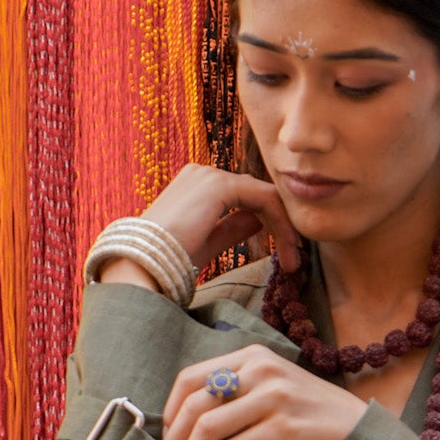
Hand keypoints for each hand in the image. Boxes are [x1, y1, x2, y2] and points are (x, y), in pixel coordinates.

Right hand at [146, 163, 300, 274]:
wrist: (144, 265)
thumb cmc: (167, 260)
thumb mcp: (208, 242)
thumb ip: (233, 228)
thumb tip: (258, 221)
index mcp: (197, 186)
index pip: (245, 199)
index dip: (270, 224)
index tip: (286, 256)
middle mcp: (203, 174)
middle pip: (257, 196)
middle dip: (281, 227)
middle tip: (295, 261)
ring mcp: (210, 176)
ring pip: (264, 197)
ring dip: (284, 228)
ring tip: (293, 260)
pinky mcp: (219, 185)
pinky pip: (263, 199)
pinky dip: (280, 222)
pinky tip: (288, 245)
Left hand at [162, 346, 362, 439]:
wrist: (358, 432)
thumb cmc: (310, 415)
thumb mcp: (273, 387)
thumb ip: (237, 390)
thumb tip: (187, 416)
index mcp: (253, 356)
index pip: (192, 377)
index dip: (171, 408)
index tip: (168, 434)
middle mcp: (262, 371)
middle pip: (195, 402)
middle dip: (176, 436)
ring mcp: (274, 398)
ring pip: (209, 426)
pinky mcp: (284, 428)